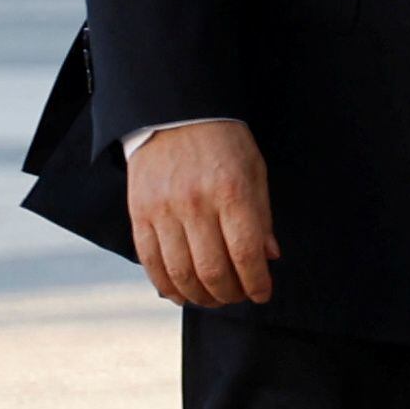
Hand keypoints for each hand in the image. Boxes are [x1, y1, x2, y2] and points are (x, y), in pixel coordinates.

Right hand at [129, 120, 278, 307]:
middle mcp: (196, 202)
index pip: (246, 254)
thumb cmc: (221, 140)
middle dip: (230, 295)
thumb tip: (269, 257)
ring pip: (181, 273)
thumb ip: (261, 216)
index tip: (262, 293)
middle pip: (213, 271)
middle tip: (237, 296)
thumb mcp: (253, 169)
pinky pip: (150, 261)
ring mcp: (164, 209)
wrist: (174, 111)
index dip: (257, 284)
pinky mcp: (140, 212)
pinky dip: (166, 286)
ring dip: (200, 296)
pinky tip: (180, 293)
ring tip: (211, 298)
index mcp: (231, 191)